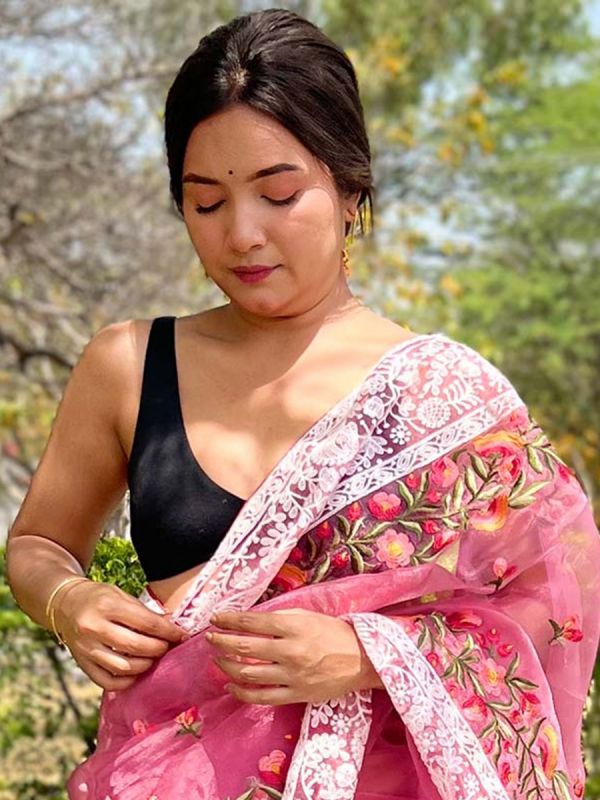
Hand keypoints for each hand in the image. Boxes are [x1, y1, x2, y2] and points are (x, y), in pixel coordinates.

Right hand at [54, 580, 188, 691]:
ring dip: (145, 665)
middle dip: (159, 649)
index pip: (146, 623)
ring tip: (153, 658)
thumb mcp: (120, 595)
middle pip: (136, 646)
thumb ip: (143, 611)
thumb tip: (171, 626)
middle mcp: (94, 628)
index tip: (181, 636)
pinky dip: (126, 681)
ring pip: (123, 667)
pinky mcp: (81, 663)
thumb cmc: (98, 597)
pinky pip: (107, 681)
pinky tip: (136, 672)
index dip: (168, 631)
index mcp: (107, 605)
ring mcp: (86, 648)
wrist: (65, 604)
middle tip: (167, 647)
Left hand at [206, 608, 382, 705]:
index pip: (253, 622)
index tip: (216, 618)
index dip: (230, 620)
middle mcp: (291, 651)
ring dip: (227, 665)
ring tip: (217, 658)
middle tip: (210, 638)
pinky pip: (261, 697)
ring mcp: (292, 676)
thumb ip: (280, 618)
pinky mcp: (295, 695)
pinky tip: (231, 685)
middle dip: (222, 642)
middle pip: (245, 648)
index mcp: (294, 627)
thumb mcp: (308, 616)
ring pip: (249, 674)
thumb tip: (251, 619)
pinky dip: (242, 692)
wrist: (362, 660)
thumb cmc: (334, 633)